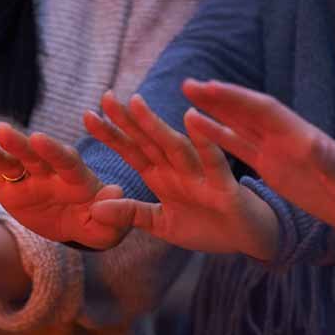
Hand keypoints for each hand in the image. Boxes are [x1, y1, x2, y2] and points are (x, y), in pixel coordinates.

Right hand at [0, 122, 127, 248]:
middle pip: (33, 154)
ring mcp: (27, 175)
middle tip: (0, 130)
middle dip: (18, 142)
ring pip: (9, 160)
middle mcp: (49, 170)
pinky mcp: (8, 183)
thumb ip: (113, 213)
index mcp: (76, 176)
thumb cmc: (97, 224)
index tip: (39, 139)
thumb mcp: (108, 228)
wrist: (75, 224)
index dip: (52, 150)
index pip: (65, 160)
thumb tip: (114, 193)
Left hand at [84, 91, 278, 258]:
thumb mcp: (160, 224)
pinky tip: (191, 120)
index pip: (132, 151)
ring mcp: (201, 175)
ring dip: (156, 126)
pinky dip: (204, 143)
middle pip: (149, 141)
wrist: (248, 239)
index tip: (86, 116)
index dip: (111, 134)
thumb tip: (94, 209)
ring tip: (137, 104)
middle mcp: (179, 169)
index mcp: (162, 176)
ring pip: (175, 146)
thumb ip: (130, 214)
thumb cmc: (206, 226)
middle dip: (128, 120)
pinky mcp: (224, 186)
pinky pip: (213, 162)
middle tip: (107, 96)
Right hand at [182, 78, 334, 234]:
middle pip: (248, 111)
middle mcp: (288, 139)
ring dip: (216, 110)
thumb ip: (332, 163)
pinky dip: (221, 137)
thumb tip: (312, 143)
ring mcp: (280, 152)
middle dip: (220, 97)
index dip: (238, 99)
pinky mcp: (275, 168)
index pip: (265, 112)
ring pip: (241, 125)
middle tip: (187, 83)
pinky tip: (200, 129)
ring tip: (188, 96)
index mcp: (303, 138)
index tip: (210, 88)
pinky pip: (243, 148)